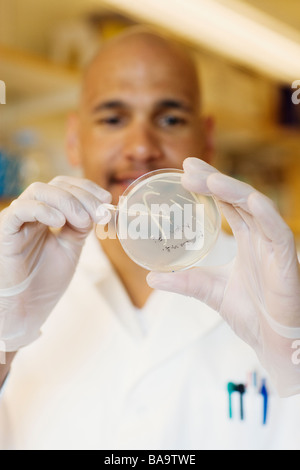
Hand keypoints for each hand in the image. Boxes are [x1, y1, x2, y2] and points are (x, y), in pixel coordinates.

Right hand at [0, 176, 110, 351]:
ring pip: (39, 191)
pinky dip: (42, 210)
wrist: (26, 309)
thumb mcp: (70, 248)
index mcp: (46, 214)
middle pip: (56, 186)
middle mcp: (31, 212)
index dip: (87, 188)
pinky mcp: (4, 231)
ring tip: (83, 221)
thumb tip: (99, 209)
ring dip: (67, 201)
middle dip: (83, 196)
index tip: (107, 199)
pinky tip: (58, 222)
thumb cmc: (44, 281)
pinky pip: (20, 210)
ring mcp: (16, 220)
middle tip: (100, 214)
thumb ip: (81, 227)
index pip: (66, 186)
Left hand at [147, 158, 299, 395]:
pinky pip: (278, 231)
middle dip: (215, 180)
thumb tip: (152, 277)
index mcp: (247, 240)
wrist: (273, 342)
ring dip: (233, 190)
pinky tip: (249, 200)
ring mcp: (274, 246)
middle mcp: (260, 237)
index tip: (185, 171)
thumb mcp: (210, 292)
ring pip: (256, 207)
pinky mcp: (286, 260)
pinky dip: (265, 214)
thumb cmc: (252, 314)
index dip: (209, 185)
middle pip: (238, 198)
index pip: (227, 203)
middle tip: (188, 167)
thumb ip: (185, 282)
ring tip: (208, 178)